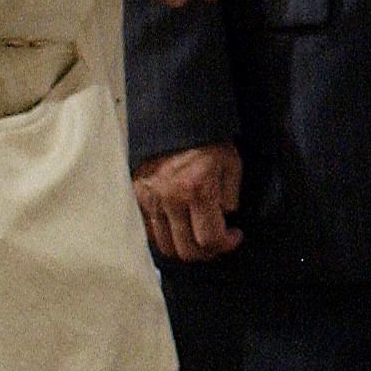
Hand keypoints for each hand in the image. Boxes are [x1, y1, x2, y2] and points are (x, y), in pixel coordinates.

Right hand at [133, 141, 242, 260]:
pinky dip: (165, 237)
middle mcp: (169, 198)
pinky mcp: (136, 197)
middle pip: (186, 250)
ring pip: (166, 246)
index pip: (209, 239)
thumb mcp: (231, 163)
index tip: (233, 236)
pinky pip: (149, 232)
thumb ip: (231, 196)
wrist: (175, 118)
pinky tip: (179, 226)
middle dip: (208, 251)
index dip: (226, 244)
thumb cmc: (207, 139)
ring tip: (198, 234)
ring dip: (185, 247)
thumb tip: (224, 219)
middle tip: (218, 240)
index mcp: (196, 189)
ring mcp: (149, 199)